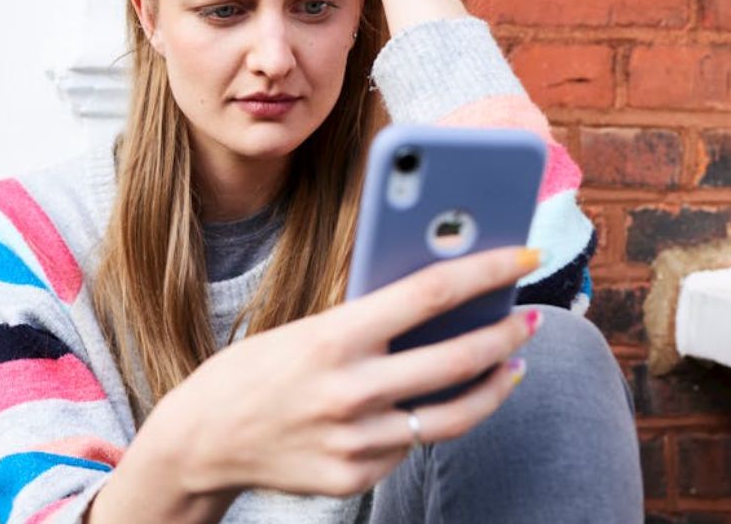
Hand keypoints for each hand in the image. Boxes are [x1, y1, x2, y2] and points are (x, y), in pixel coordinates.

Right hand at [149, 246, 541, 497]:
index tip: (523, 254)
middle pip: (458, 357)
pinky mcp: (355, 476)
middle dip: (506, 333)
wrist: (201, 441)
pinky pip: (412, 446)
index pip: (431, 293)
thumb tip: (437, 300)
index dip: (487, 269)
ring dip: (493, 385)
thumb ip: (365, 320)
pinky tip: (438, 403)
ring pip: (454, 414)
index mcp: (334, 337)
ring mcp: (356, 441)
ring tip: (511, 365)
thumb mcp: (304, 328)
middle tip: (529, 318)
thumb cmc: (253, 370)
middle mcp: (350, 391)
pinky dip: (430, 420)